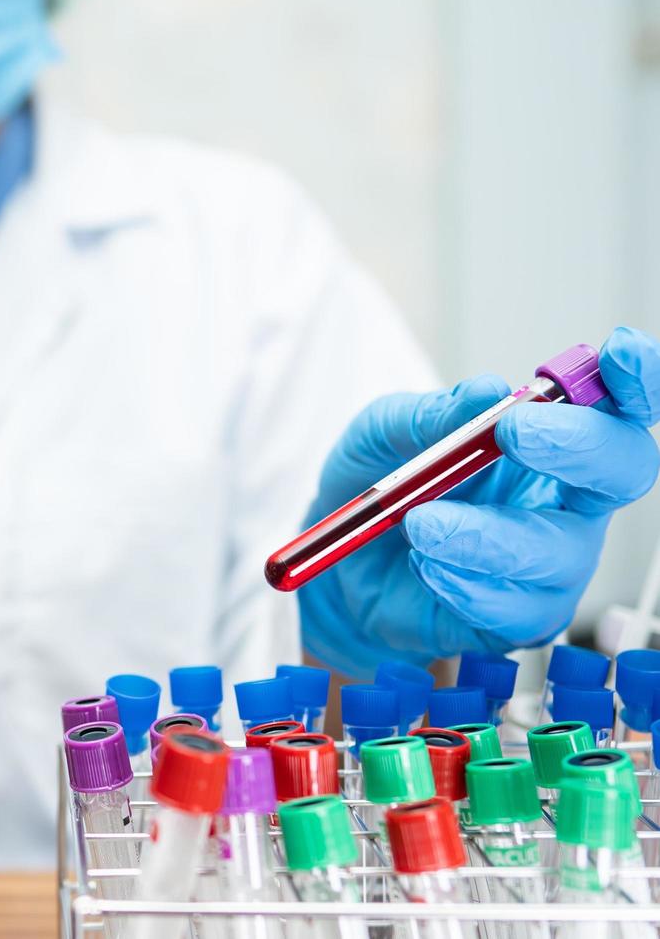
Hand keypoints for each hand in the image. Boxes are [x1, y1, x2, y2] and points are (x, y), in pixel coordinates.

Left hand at [300, 326, 659, 676]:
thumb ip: (429, 414)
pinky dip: (465, 584)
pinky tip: (425, 568)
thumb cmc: (377, 487)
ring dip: (487, 533)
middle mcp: (568, 496)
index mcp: (549, 437)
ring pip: (560, 548)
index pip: (618, 405)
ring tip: (419, 524)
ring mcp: (553, 560)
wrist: (340, 567)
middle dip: (578, 446)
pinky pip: (519, 608)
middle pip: (623, 469)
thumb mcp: (382, 435)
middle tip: (511, 435)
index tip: (616, 354)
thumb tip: (487, 390)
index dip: (636, 380)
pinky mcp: (524, 616)